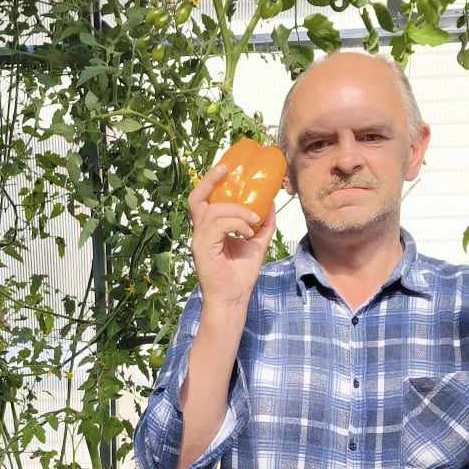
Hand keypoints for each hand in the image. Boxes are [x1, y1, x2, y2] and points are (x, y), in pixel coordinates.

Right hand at [187, 162, 272, 307]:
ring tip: (253, 222)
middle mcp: (200, 232)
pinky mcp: (202, 248)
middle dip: (210, 180)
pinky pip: (219, 225)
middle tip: (226, 168)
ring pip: (215, 210)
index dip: (212, 181)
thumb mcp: (257, 244)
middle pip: (196, 197)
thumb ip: (262, 225)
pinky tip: (248, 233)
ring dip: (239, 212)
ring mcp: (199, 240)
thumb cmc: (240, 276)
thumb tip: (271, 204)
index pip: (204, 199)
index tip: (227, 167)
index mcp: (210, 230)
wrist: (233, 300)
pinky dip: (237, 224)